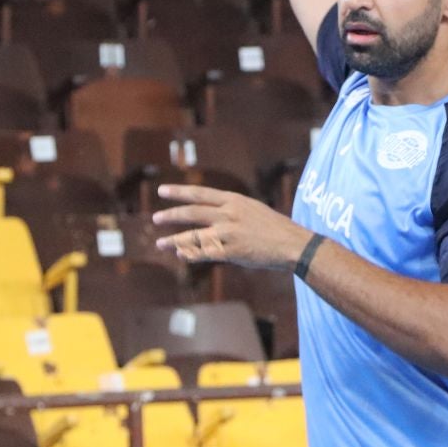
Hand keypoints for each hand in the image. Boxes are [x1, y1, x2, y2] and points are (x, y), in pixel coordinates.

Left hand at [153, 184, 313, 270]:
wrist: (292, 243)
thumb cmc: (274, 228)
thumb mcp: (252, 210)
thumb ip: (231, 211)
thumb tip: (211, 217)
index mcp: (233, 200)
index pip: (200, 194)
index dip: (179, 192)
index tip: (162, 191)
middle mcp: (228, 214)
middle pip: (192, 212)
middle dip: (171, 215)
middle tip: (155, 217)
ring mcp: (229, 232)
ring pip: (194, 235)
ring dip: (175, 239)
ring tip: (160, 242)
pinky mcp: (231, 251)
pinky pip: (205, 253)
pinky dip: (191, 254)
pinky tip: (181, 255)